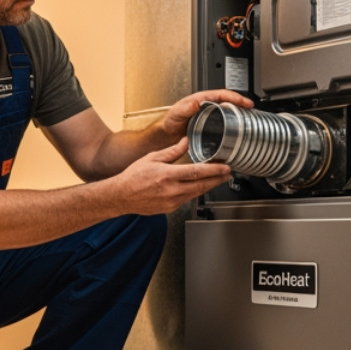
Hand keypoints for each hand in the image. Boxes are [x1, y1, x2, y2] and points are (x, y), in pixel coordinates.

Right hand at [112, 137, 231, 214]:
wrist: (122, 196)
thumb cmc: (133, 177)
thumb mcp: (152, 158)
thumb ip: (172, 151)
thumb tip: (186, 141)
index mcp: (167, 175)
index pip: (197, 172)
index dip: (214, 170)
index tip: (225, 167)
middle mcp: (171, 190)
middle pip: (201, 185)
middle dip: (217, 179)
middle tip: (228, 173)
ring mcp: (172, 201)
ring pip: (196, 193)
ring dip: (209, 186)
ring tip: (218, 179)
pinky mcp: (170, 208)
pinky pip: (187, 199)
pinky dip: (195, 192)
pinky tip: (199, 186)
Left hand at [159, 90, 253, 140]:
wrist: (167, 134)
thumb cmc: (170, 122)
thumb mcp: (176, 113)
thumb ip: (184, 109)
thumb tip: (195, 103)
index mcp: (201, 99)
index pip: (222, 94)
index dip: (235, 97)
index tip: (245, 102)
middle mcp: (207, 105)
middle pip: (228, 101)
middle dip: (241, 103)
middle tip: (251, 108)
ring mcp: (209, 115)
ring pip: (227, 110)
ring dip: (238, 112)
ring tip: (249, 117)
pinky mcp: (209, 125)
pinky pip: (224, 121)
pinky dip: (232, 123)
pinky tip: (237, 129)